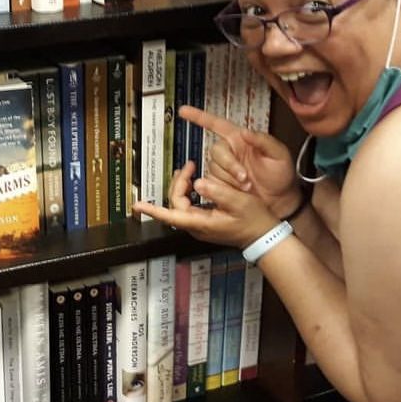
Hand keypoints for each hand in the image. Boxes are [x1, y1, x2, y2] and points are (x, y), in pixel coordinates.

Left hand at [132, 161, 279, 248]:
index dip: (153, 209)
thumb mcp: (240, 202)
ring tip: (189, 169)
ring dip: (182, 186)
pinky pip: (189, 206)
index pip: (171, 215)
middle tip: (189, 165)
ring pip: (181, 204)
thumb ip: (218, 192)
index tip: (137, 205)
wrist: (264, 236)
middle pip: (175, 203)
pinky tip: (194, 182)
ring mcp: (199, 225)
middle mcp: (196, 226)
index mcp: (201, 222)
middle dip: (178, 183)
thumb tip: (198, 183)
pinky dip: (188, 192)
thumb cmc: (254, 220)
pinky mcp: (204, 222)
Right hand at [181, 106, 301, 217]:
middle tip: (246, 178)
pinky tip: (237, 191)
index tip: (183, 111)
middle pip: (216, 151)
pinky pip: (212, 183)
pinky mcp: (218, 184)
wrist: (279, 200)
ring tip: (247, 186)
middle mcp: (229, 151)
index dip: (199, 117)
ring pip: (213, 169)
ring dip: (229, 179)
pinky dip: (225, 188)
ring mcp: (223, 168)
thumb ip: (264, 141)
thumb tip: (246, 131)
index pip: (217, 124)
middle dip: (230, 166)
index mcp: (240, 139)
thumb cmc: (281, 175)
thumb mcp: (279, 154)